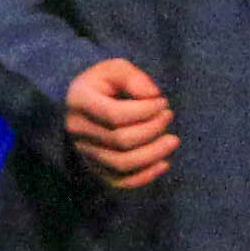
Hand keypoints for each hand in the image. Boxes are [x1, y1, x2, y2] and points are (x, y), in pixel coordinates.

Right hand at [61, 56, 177, 190]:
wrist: (84, 106)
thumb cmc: (104, 85)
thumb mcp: (114, 69)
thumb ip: (133, 77)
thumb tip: (152, 96)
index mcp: (78, 101)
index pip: (114, 114)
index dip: (144, 111)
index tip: (163, 102)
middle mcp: (76, 130)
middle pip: (120, 141)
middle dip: (152, 130)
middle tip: (168, 116)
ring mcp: (85, 153)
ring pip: (121, 164)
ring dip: (153, 154)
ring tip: (173, 140)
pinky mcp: (95, 169)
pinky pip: (120, 181)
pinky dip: (145, 176)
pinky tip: (164, 163)